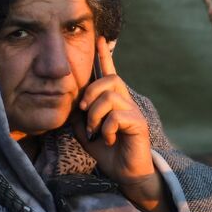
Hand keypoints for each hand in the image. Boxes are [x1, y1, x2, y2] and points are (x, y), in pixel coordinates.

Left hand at [71, 37, 173, 211]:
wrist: (126, 173)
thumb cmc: (108, 151)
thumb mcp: (86, 132)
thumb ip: (80, 116)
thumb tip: (73, 104)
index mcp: (113, 101)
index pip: (109, 73)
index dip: (104, 56)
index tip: (100, 38)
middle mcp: (126, 101)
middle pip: (110, 80)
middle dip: (91, 91)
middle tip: (83, 109)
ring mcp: (133, 112)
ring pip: (110, 97)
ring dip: (95, 115)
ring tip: (95, 131)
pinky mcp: (138, 124)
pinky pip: (117, 116)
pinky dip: (107, 129)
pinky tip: (109, 139)